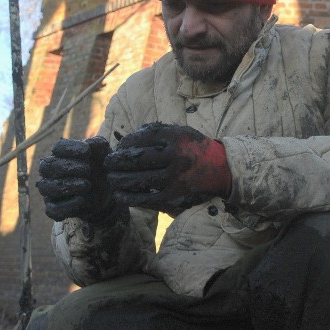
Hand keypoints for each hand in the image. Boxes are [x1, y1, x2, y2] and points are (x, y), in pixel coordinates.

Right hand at [36, 136, 118, 221]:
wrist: (106, 192)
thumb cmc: (100, 167)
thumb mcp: (104, 154)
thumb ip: (99, 145)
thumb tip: (90, 143)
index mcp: (61, 154)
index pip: (58, 147)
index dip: (70, 148)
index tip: (87, 151)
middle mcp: (50, 172)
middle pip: (47, 166)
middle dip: (67, 167)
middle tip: (87, 169)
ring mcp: (50, 190)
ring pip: (46, 187)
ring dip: (66, 185)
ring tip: (86, 184)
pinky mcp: (55, 208)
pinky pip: (52, 209)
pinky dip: (67, 205)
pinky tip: (81, 200)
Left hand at [105, 122, 231, 213]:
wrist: (221, 168)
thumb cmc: (194, 147)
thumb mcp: (180, 132)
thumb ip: (157, 132)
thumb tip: (127, 138)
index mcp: (175, 137)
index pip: (142, 138)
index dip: (125, 144)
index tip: (117, 148)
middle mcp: (175, 156)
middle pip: (137, 159)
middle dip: (117, 162)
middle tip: (107, 163)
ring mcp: (175, 177)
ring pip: (140, 179)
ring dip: (120, 180)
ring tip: (111, 179)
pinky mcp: (176, 194)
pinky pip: (148, 198)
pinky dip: (131, 198)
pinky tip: (119, 196)